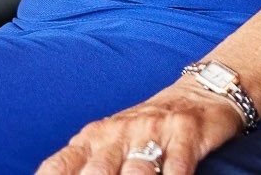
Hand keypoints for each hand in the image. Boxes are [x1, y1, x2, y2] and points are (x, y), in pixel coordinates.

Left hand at [35, 77, 243, 174]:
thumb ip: (83, 164)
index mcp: (94, 137)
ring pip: (138, 173)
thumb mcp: (110, 141)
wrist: (199, 93)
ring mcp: (154, 131)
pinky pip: (176, 167)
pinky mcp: (186, 133)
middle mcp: (120, 132)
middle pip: (97, 173)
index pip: (61, 166)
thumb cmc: (146, 128)